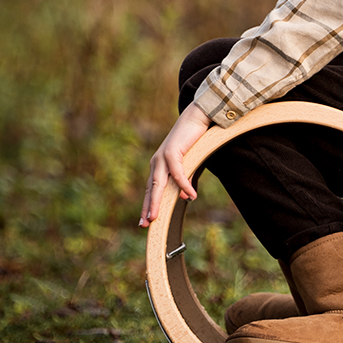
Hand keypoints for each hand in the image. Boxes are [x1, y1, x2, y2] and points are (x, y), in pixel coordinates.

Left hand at [140, 102, 211, 226]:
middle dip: (147, 207)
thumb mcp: (189, 163)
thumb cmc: (194, 139)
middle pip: (150, 189)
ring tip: (156, 217)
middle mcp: (157, 162)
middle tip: (144, 224)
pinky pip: (177, 173)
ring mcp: (162, 157)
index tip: (144, 221)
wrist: (197, 117)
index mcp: (158, 165)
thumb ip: (185, 180)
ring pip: (157, 184)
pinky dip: (184, 185)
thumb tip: (186, 197)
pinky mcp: (172, 152)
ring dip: (156, 201)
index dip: (147, 205)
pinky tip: (190, 195)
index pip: (150, 189)